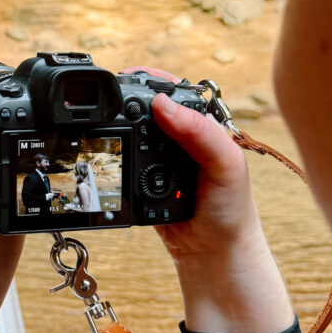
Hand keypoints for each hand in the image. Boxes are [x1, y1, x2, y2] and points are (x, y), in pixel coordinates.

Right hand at [129, 67, 292, 332]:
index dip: (149, 81)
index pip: (172, 93)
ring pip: (127, 134)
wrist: (213, 255)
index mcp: (200, 127)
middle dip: (123, 102)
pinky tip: (106, 153)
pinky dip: (111, 157)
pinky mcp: (139, 182)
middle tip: (106, 100)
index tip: (127, 77)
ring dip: (112, 128)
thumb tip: (163, 105)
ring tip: (100, 121)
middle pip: (143, 109)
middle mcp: (177, 139)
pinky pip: (120, 163)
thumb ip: (201, 132)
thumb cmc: (231, 209)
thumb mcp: (226, 165)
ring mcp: (156, 161)